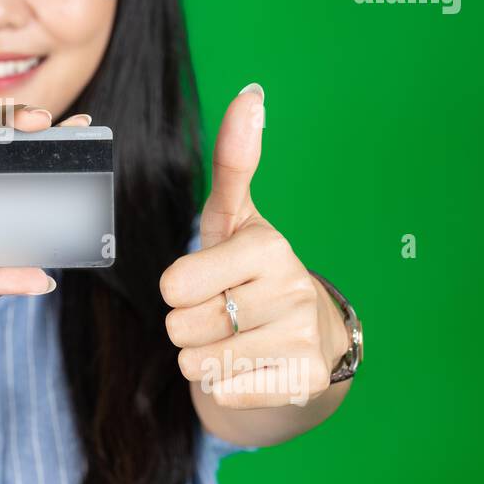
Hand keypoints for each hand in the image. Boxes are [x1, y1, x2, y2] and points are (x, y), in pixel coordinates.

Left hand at [159, 84, 348, 407]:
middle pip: (181, 326)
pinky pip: (223, 392)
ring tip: (238, 338)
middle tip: (224, 312)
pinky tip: (254, 366)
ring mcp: (302, 336)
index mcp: (266, 245)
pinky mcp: (305, 380)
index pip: (174, 284)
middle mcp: (291, 286)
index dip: (179, 289)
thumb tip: (251, 91)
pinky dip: (225, 386)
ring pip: (199, 362)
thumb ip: (233, 160)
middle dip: (190, 325)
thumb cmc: (252, 272)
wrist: (308, 340)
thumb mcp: (235, 218)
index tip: (209, 280)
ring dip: (205, 358)